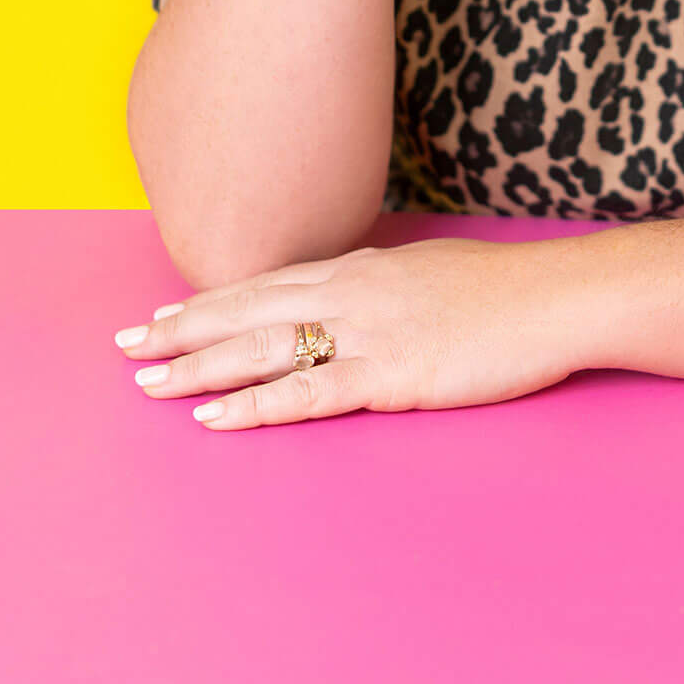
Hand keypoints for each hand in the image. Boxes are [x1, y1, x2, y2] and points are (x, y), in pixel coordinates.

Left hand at [114, 236, 587, 428]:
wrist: (557, 296)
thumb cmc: (509, 289)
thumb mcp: (434, 270)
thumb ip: (386, 284)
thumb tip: (357, 290)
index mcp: (365, 266)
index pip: (270, 282)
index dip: (212, 300)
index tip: (164, 313)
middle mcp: (354, 290)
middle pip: (250, 308)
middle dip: (184, 329)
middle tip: (126, 346)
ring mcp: (368, 331)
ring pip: (264, 347)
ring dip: (200, 367)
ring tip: (148, 384)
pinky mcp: (390, 372)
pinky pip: (306, 393)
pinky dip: (253, 405)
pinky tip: (214, 416)